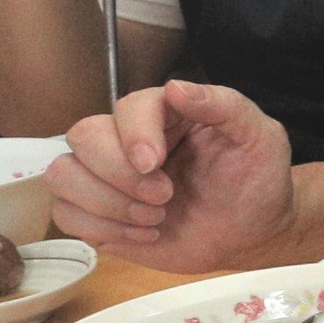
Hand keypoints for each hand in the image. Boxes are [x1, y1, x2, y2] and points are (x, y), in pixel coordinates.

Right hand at [48, 79, 295, 265]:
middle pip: (83, 136)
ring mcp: (107, 176)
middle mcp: (127, 139)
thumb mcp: (261, 138)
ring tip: (155, 219)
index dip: (132, 134)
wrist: (252, 233)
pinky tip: (144, 235)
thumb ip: (226, 106)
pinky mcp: (97, 212)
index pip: (127, 107)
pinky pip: (64, 214)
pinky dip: (101, 229)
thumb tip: (177, 88)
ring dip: (105, 203)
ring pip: (62, 174)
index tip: (153, 164)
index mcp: (165, 113)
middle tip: (164, 198)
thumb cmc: (257, 181)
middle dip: (119, 174)